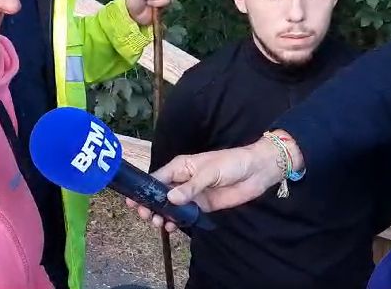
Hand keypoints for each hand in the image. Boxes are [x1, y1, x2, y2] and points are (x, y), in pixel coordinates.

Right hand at [126, 131, 302, 230]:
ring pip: (170, 207)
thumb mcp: (210, 172)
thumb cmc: (232, 163)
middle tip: (146, 216)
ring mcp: (192, 195)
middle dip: (150, 205)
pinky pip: (184, 215)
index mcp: (180, 166)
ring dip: (162, 215)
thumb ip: (190, 187)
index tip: (133, 201)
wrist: (256, 172)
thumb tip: (171, 199)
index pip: (156, 178)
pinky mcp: (202, 206)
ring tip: (158, 224)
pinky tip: (171, 227)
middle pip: (160, 195)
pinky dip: (176, 222)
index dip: (144, 189)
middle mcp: (182, 181)